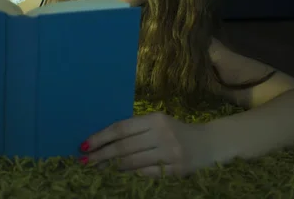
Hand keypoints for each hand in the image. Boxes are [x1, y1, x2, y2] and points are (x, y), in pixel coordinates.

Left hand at [80, 112, 212, 177]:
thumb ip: (135, 130)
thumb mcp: (157, 123)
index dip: (101, 137)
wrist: (209, 142)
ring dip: (111, 166)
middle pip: (124, 146)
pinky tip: (118, 173)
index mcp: (155, 119)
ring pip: (132, 162)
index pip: (121, 128)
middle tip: (84, 160)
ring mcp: (170, 153)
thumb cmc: (176, 131)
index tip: (84, 145)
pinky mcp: (176, 170)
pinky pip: (145, 173)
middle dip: (101, 154)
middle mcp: (162, 134)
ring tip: (97, 167)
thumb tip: (103, 141)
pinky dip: (129, 174)